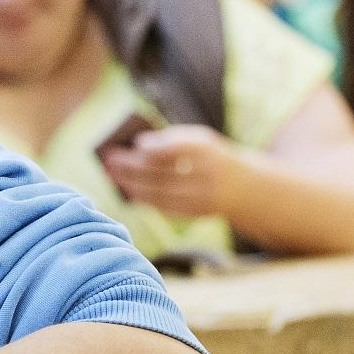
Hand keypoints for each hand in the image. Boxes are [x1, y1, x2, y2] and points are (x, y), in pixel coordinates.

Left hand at [101, 124, 241, 218]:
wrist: (243, 187)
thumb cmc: (210, 157)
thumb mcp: (199, 140)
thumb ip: (171, 140)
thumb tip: (138, 144)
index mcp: (209, 152)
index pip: (181, 149)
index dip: (157, 147)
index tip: (137, 143)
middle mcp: (206, 177)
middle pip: (164, 172)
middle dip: (133, 166)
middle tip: (110, 159)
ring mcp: (201, 198)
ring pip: (160, 193)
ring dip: (132, 184)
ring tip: (112, 174)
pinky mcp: (194, 213)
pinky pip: (164, 206)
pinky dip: (144, 198)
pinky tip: (128, 190)